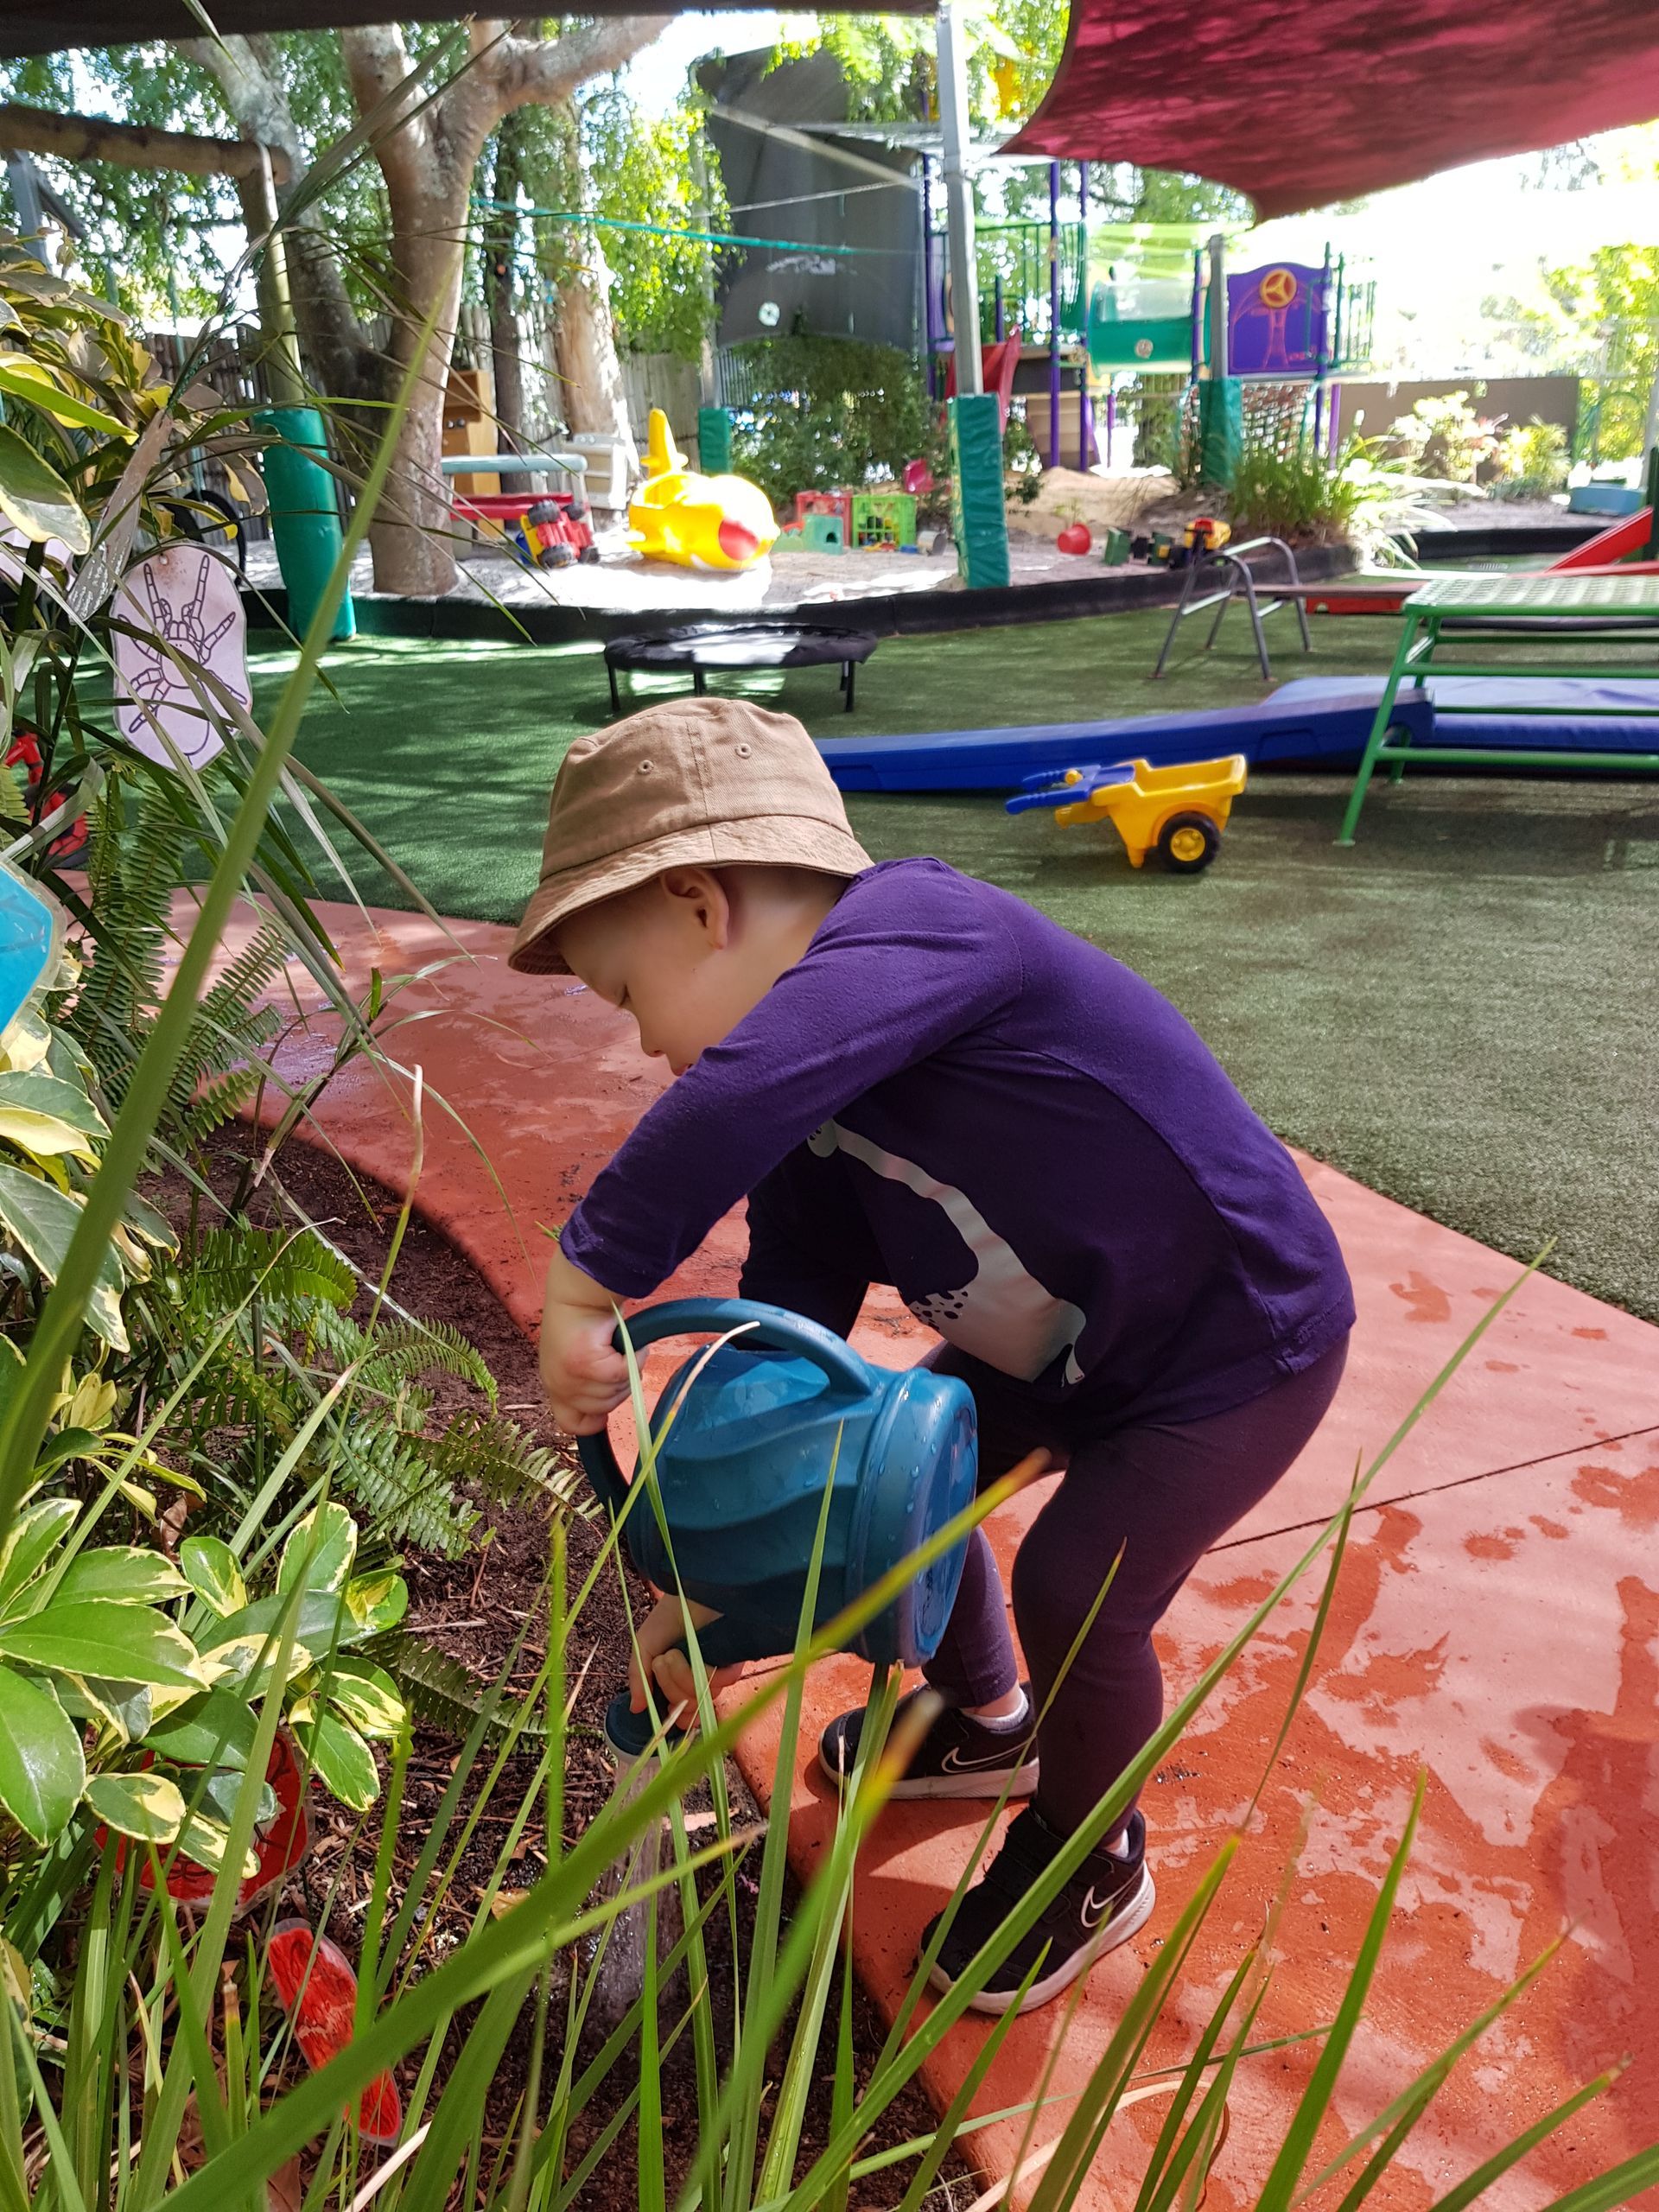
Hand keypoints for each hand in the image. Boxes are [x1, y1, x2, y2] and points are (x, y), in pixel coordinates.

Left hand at [539, 1243, 628, 1433]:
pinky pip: (625, 1373)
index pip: (570, 1423)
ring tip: (618, 1345)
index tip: (607, 1410)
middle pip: (604, 1408)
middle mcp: (560, 1386)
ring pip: (617, 1392)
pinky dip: (634, 1356)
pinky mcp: (589, 1367)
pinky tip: (626, 1340)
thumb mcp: (576, 1359)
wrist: (577, 1292)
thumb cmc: (579, 1318)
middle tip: (617, 1358)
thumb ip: (586, 1384)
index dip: (592, 1421)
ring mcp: (572, 1379)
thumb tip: (604, 1413)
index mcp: (554, 1385)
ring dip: (627, 1369)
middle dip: (618, 1386)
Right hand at [629, 1593, 743, 1717]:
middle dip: (669, 1687)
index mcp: (680, 1680)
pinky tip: (693, 1654)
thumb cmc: (669, 1615)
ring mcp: (716, 1672)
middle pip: (686, 1707)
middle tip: (662, 1661)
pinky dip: (700, 1672)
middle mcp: (700, 1680)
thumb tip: (635, 1709)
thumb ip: (639, 1677)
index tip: (665, 1711)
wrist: (690, 1591)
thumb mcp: (644, 1646)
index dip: (675, 1717)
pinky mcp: (733, 1662)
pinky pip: (717, 1683)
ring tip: (672, 1653)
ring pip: (699, 1696)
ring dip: (681, 1677)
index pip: (683, 1713)